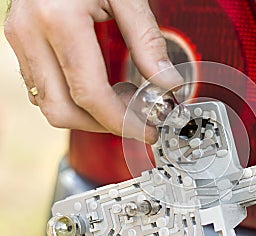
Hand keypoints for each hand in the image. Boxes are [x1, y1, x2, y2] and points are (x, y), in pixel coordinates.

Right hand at [4, 0, 182, 143]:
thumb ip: (147, 41)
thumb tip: (168, 83)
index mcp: (58, 19)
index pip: (90, 94)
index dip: (121, 120)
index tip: (146, 128)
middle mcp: (30, 33)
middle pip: (62, 110)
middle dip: (103, 125)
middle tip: (136, 119)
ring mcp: (19, 39)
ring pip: (49, 104)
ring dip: (89, 114)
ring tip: (124, 99)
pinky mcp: (21, 42)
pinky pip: (43, 87)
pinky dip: (73, 99)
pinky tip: (100, 87)